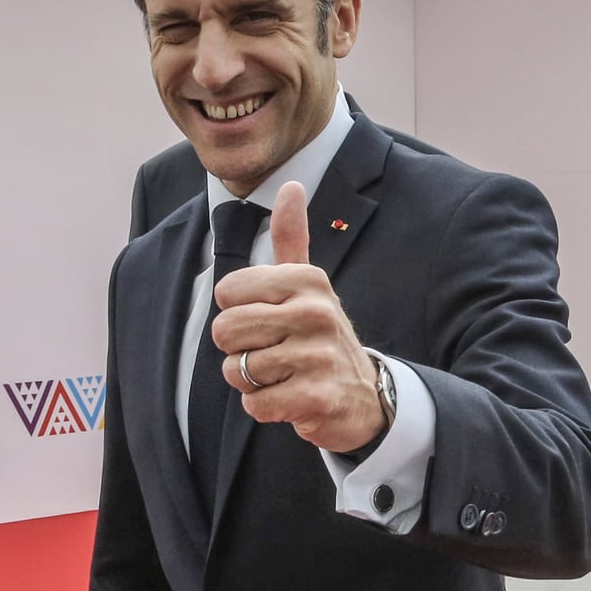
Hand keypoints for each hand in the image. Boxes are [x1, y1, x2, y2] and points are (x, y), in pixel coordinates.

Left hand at [214, 181, 385, 452]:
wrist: (365, 395)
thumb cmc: (319, 334)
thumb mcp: (308, 283)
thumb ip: (291, 237)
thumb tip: (291, 184)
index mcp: (305, 280)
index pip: (226, 292)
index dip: (236, 311)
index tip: (266, 318)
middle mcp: (314, 312)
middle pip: (224, 331)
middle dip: (237, 350)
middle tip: (270, 352)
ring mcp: (318, 356)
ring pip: (237, 370)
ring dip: (251, 381)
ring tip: (283, 375)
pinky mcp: (317, 397)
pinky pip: (255, 403)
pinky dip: (264, 406)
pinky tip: (290, 398)